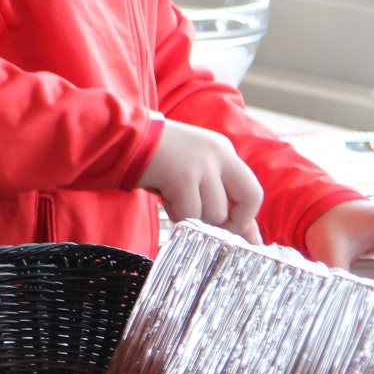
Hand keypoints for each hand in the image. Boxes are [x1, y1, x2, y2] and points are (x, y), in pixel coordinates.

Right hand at [137, 120, 262, 242]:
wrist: (121, 138)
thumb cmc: (152, 158)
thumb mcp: (192, 172)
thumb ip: (219, 197)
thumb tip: (248, 235)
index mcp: (223, 150)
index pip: (252, 191)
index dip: (245, 218)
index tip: (234, 235)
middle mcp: (219, 153)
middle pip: (249, 198)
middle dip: (233, 222)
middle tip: (210, 229)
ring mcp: (202, 163)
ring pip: (215, 213)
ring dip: (193, 217)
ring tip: (173, 201)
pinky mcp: (183, 176)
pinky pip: (191, 214)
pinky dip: (177, 215)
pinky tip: (164, 199)